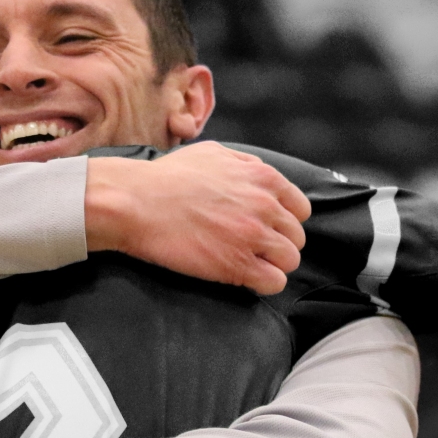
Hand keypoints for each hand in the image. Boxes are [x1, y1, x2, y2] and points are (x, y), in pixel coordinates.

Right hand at [85, 142, 309, 295]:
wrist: (137, 202)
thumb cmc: (167, 177)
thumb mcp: (212, 153)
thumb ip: (244, 163)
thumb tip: (258, 174)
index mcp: (262, 177)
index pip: (300, 209)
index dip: (284, 221)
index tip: (267, 228)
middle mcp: (265, 206)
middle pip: (296, 237)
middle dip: (277, 244)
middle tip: (253, 249)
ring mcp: (253, 237)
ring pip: (290, 260)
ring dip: (273, 264)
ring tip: (250, 264)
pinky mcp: (238, 265)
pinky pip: (275, 282)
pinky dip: (264, 283)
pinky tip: (246, 278)